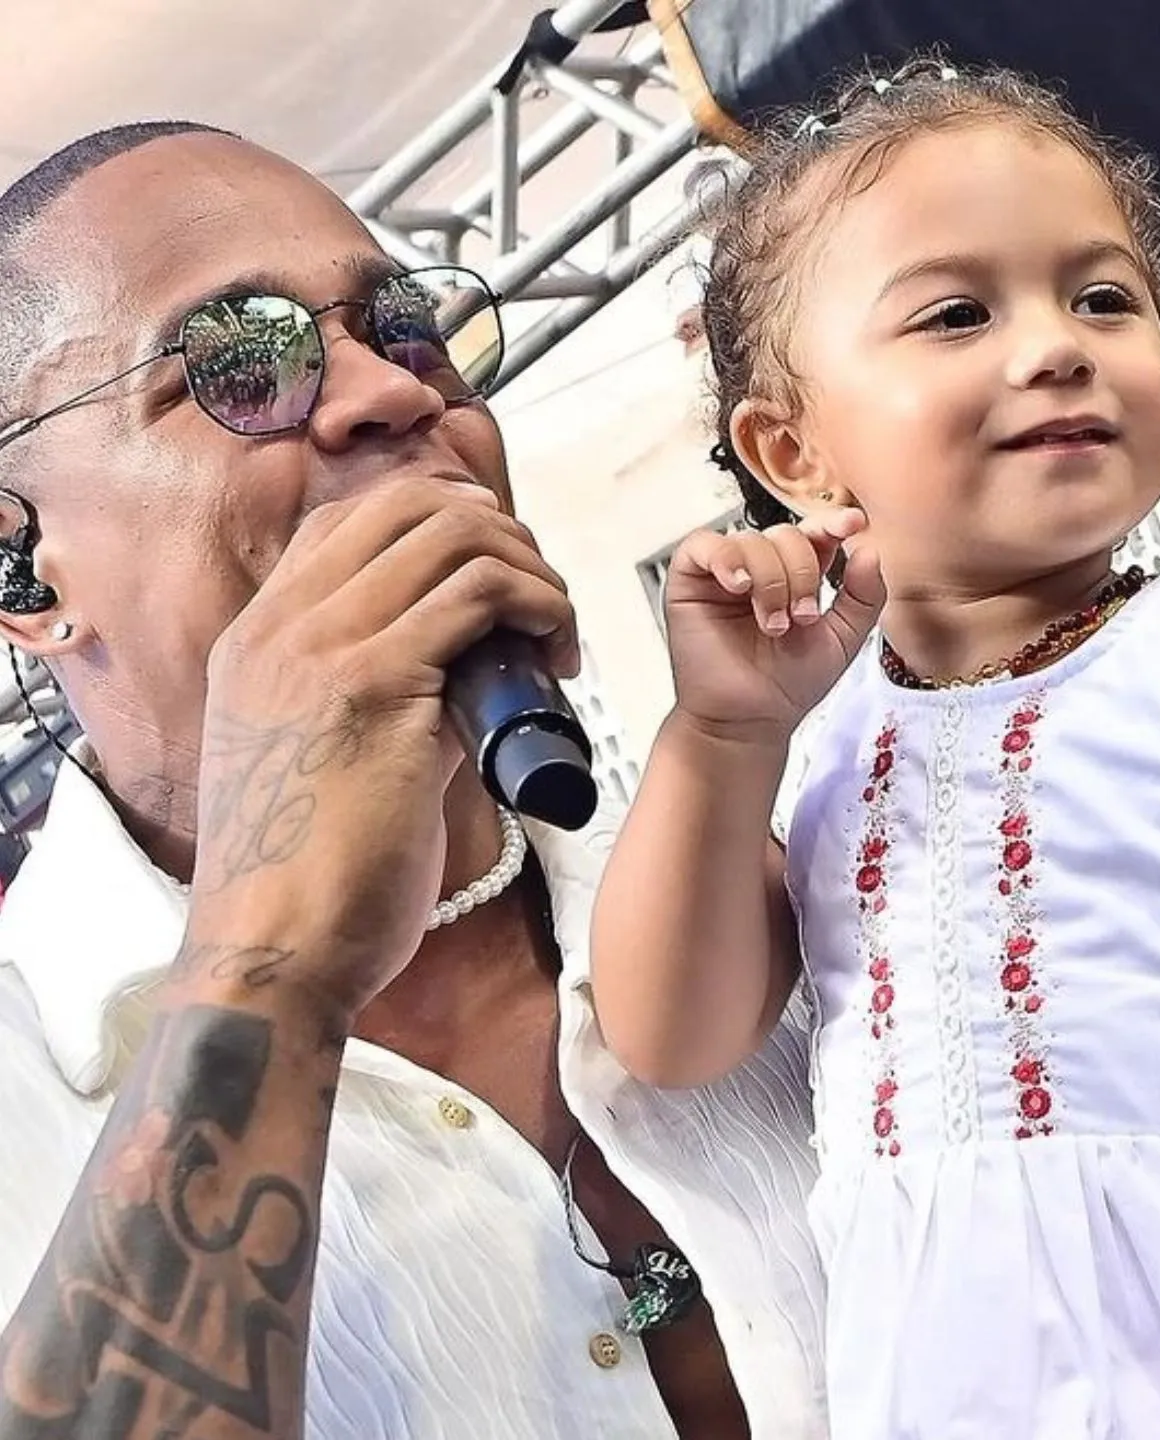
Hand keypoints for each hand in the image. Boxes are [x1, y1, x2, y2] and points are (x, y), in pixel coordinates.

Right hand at [188, 478, 581, 1021]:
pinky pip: (477, 596)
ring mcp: (319, 651)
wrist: (275, 954)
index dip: (444, 521)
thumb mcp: (319, 757)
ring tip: (558, 637)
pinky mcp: (374, 688)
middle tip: (542, 604)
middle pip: (408, 505)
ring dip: (532, 572)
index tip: (502, 575)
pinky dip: (538, 606)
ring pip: (453, 539)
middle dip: (500, 536)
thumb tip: (463, 670)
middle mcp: (278, 629)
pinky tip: (557, 656)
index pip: (354, 517)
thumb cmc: (315, 879)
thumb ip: (377, 696)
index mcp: (257, 639)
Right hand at [662, 507, 886, 745]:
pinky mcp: (688, 580)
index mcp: (796, 575)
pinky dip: (726, 559)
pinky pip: (703, 545)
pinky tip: (740, 586)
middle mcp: (761, 568)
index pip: (815, 534)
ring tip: (773, 624)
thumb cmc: (790, 684)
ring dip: (771, 582)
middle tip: (801, 618)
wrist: (752, 719)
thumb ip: (864, 596)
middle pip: (787, 535)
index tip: (853, 524)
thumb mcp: (843, 639)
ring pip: (752, 541)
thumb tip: (868, 549)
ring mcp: (724, 572)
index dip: (833, 524)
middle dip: (803, 575)